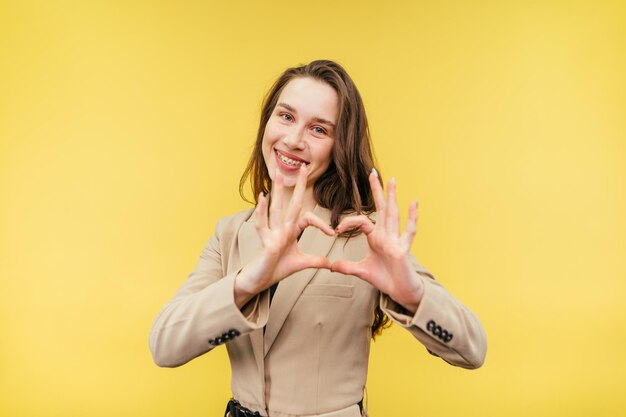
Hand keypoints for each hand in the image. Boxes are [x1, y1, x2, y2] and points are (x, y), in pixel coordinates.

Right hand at [234, 166, 333, 306]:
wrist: (260, 281)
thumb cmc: (276, 268)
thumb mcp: (300, 263)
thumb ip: (315, 261)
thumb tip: (331, 264)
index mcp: (291, 230)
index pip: (308, 219)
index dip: (321, 224)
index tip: (333, 234)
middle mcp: (281, 228)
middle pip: (292, 203)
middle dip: (298, 186)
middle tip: (303, 167)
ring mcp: (272, 233)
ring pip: (276, 208)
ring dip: (278, 191)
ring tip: (278, 175)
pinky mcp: (264, 242)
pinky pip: (262, 224)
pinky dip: (261, 211)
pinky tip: (262, 197)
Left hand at [331, 169, 423, 312]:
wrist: (400, 292)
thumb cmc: (385, 279)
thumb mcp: (362, 272)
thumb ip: (347, 267)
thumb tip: (331, 266)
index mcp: (376, 237)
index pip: (361, 221)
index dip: (348, 223)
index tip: (335, 230)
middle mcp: (386, 234)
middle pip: (381, 208)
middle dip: (376, 190)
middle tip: (372, 171)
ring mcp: (396, 240)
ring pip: (393, 214)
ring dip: (391, 197)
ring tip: (391, 180)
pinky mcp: (403, 249)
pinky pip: (408, 231)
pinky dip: (412, 217)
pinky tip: (413, 202)